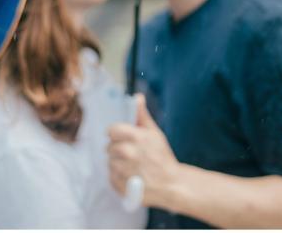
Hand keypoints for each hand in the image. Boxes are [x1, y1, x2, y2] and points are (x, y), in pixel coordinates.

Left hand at [107, 94, 180, 208]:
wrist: (171, 185)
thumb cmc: (162, 157)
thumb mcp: (155, 133)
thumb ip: (142, 115)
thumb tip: (137, 96)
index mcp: (135, 137)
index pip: (112, 130)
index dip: (117, 134)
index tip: (123, 138)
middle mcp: (127, 153)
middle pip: (110, 147)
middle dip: (118, 149)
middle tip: (132, 154)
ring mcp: (123, 170)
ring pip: (110, 162)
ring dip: (118, 163)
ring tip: (132, 166)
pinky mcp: (119, 185)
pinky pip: (111, 176)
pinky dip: (118, 176)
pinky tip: (130, 176)